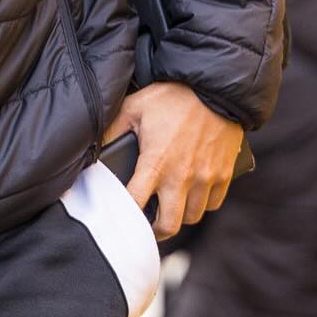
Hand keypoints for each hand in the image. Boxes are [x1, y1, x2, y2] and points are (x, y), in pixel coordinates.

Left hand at [102, 83, 244, 241]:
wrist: (215, 87)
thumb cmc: (172, 96)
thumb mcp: (134, 107)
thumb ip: (112, 129)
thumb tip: (93, 147)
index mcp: (156, 163)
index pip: (135, 204)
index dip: (125, 214)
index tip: (120, 215)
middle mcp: (181, 177)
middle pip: (169, 225)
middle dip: (155, 229)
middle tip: (148, 222)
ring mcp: (205, 178)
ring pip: (192, 217)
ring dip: (179, 215)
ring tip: (169, 205)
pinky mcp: (223, 174)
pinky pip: (213, 204)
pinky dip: (202, 204)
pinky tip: (192, 193)